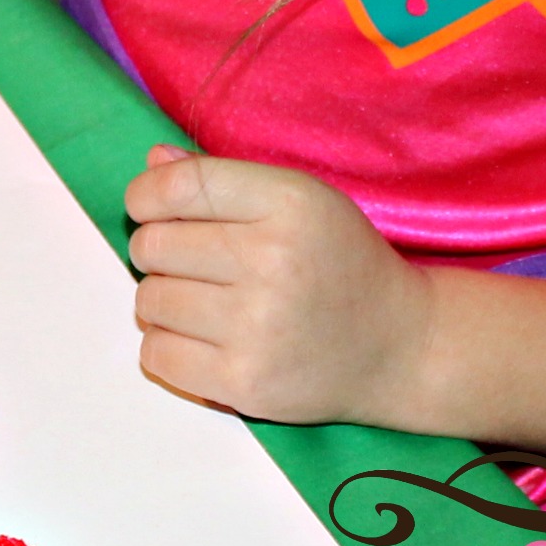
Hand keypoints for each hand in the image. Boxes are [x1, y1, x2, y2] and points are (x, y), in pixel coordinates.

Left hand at [124, 146, 429, 422]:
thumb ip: (223, 178)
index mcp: (288, 203)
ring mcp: (258, 327)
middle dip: (157, 250)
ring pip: (148, 301)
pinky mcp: (246, 382)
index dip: (145, 196)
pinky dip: (166, 345)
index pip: (179, 188)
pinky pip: (156, 354)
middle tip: (191, 263)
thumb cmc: (341, 263)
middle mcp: (272, 261)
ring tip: (201, 302)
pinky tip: (201, 339)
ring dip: (162, 300)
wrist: (400, 347)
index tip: (149, 207)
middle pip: (152, 246)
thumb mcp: (299, 200)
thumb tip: (151, 163)